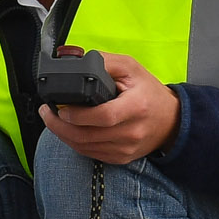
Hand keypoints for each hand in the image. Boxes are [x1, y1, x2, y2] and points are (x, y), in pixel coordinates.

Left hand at [39, 53, 177, 166]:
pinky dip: (75, 143)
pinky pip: (90, 154)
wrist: (171, 121)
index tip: (61, 107)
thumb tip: (79, 59)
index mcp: (136, 107)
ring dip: (63, 135)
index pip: (104, 117)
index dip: (78, 115)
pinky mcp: (120, 158)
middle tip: (47, 112)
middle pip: (87, 136)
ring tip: (53, 119)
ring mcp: (125, 148)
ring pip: (84, 147)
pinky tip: (69, 131)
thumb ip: (105, 62)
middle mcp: (131, 132)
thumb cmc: (149, 92)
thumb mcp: (131, 68)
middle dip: (59, 125)